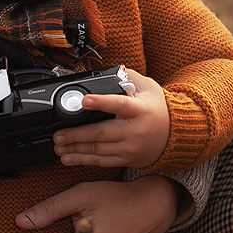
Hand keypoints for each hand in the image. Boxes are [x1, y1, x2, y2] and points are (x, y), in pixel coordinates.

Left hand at [53, 69, 169, 167]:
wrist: (175, 136)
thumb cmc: (158, 109)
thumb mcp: (148, 87)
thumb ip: (129, 77)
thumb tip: (115, 70)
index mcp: (139, 110)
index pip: (119, 105)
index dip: (101, 102)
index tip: (85, 100)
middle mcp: (134, 130)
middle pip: (102, 133)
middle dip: (77, 135)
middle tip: (58, 134)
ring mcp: (129, 148)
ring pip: (99, 150)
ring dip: (76, 149)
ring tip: (58, 146)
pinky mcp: (126, 159)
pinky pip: (102, 161)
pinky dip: (83, 160)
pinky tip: (68, 158)